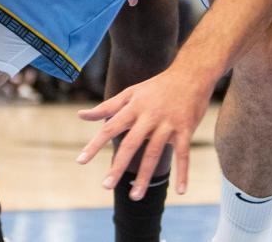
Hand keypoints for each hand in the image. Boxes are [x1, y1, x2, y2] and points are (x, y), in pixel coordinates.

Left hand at [76, 68, 211, 199]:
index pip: (109, 128)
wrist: (190, 75)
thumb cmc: (156, 86)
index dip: (94, 145)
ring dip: (144, 176)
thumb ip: (106, 107)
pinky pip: (184, 155)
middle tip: (106, 186)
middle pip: (130, 145)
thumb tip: (80, 115)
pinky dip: (183, 173)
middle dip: (118, 166)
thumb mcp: (130, 93)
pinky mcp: (186, 130)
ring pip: (154, 154)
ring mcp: (168, 124)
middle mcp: (148, 117)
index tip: (81, 161)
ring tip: (135, 196)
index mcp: (132, 108)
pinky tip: (180, 191)